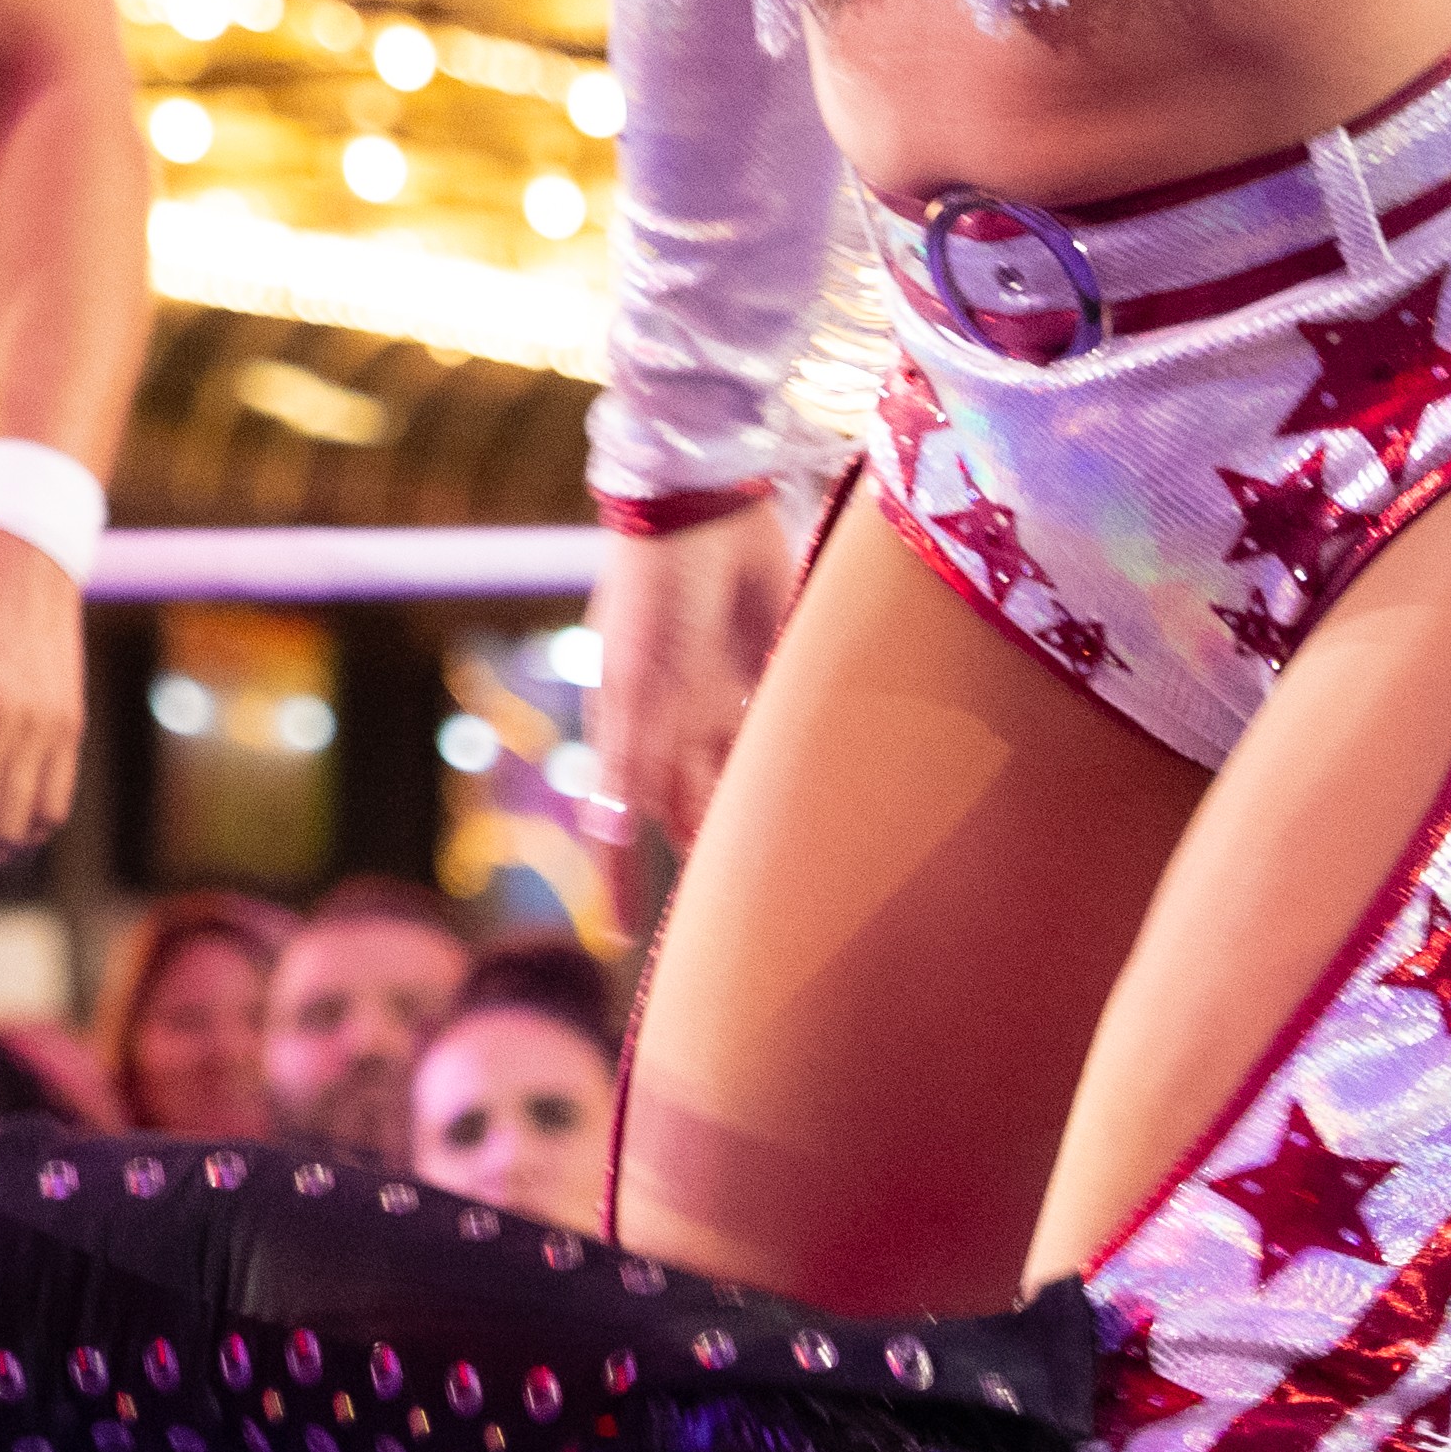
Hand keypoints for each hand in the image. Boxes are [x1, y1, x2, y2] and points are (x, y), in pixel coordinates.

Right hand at [586, 495, 801, 944]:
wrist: (699, 509)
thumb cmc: (650, 599)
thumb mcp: (631, 685)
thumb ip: (623, 761)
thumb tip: (605, 833)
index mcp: (638, 734)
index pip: (629, 825)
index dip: (624, 881)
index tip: (620, 942)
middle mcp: (684, 724)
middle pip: (701, 809)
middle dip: (715, 861)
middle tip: (743, 928)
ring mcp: (734, 695)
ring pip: (754, 774)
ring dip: (772, 816)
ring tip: (807, 877)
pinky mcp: (782, 661)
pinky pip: (796, 722)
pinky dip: (812, 758)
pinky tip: (845, 793)